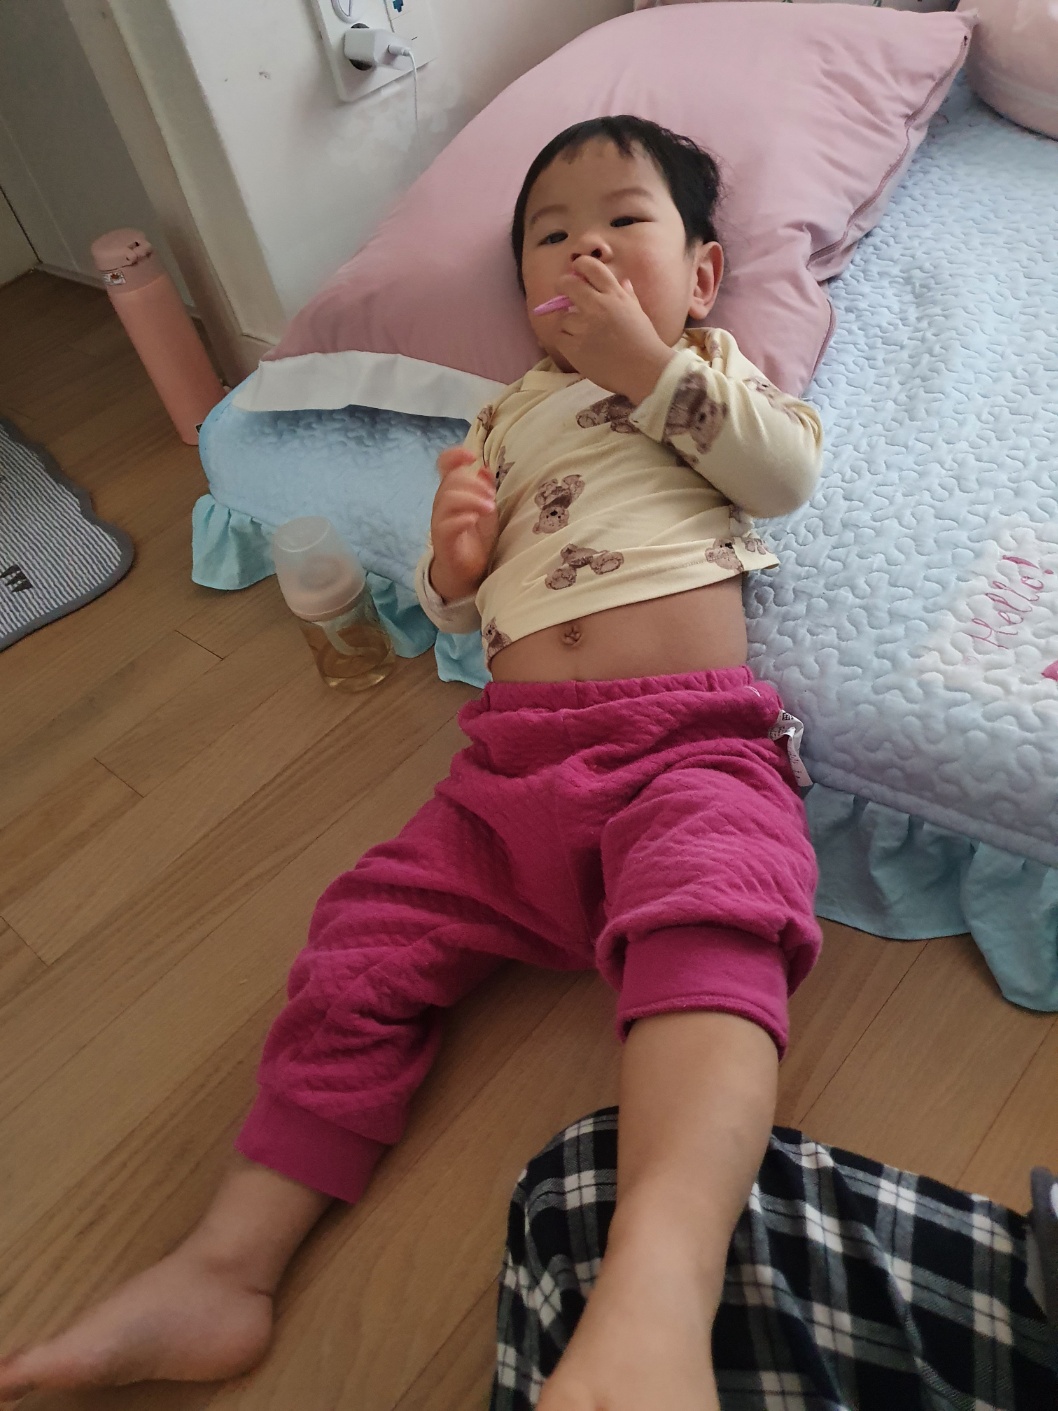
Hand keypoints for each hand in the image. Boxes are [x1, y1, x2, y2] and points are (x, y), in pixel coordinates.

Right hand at [429, 447, 497, 601]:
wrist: (466, 572)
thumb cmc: (476, 538)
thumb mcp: (486, 509)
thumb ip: (485, 489)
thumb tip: (484, 469)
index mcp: (452, 492)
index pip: (444, 466)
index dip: (453, 456)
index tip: (470, 456)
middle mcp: (442, 504)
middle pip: (450, 482)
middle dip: (473, 484)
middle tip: (491, 497)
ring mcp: (440, 522)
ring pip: (447, 500)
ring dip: (471, 500)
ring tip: (489, 508)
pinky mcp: (443, 541)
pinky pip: (447, 525)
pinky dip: (461, 519)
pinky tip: (474, 520)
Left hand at [544, 257, 676, 402]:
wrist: (645, 370)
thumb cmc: (645, 343)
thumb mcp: (638, 313)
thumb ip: (627, 295)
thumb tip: (623, 281)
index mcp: (615, 295)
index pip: (592, 267)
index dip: (580, 264)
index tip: (576, 269)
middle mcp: (598, 306)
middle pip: (568, 284)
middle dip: (562, 285)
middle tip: (562, 291)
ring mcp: (584, 326)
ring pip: (564, 318)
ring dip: (569, 324)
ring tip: (583, 336)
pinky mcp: (574, 347)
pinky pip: (560, 337)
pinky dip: (566, 341)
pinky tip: (579, 348)